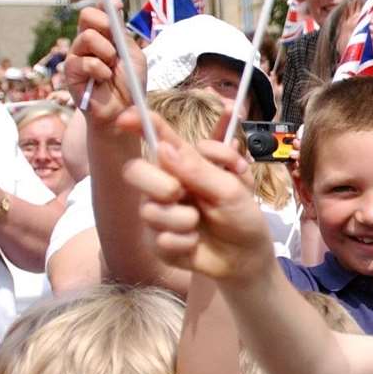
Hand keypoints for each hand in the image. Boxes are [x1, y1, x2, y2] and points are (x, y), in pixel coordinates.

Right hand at [64, 6, 142, 126]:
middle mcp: (89, 42)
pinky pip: (84, 61)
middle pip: (87, 15)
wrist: (123, 111)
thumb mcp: (132, 55)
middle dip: (104, 23)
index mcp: (105, 36)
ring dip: (106, 52)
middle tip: (115, 41)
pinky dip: (100, 70)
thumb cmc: (130, 85)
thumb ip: (122, 33)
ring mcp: (78, 55)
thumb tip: (115, 5)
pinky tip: (104, 79)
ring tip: (112, 67)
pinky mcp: (70, 72)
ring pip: (87, 36)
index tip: (117, 5)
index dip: (106, 5)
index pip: (99, 11)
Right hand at [118, 111, 273, 281]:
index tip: (126, 118)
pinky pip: (161, 239)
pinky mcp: (156, 241)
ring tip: (201, 223)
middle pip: (134, 171)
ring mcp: (157, 212)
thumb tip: (164, 148)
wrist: (246, 255)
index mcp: (183, 163)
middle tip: (179, 192)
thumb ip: (199, 169)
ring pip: (150, 210)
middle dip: (157, 183)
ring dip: (184, 219)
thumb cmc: (241, 214)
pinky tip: (196, 242)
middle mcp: (164, 183)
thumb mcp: (231, 188)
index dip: (139, 123)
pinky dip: (185, 242)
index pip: (158, 137)